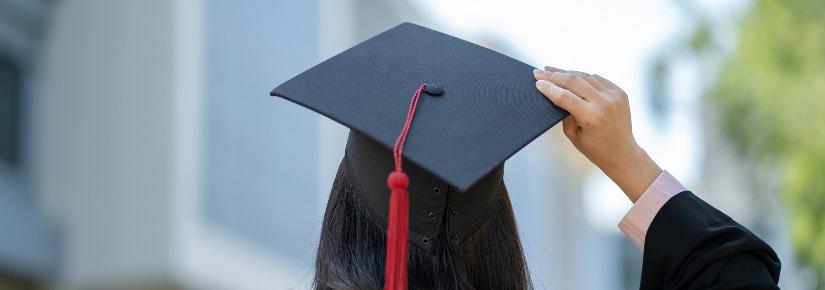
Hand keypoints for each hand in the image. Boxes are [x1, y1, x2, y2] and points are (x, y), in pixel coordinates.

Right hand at [533, 66, 660, 201]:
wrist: (623, 153)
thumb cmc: (596, 149)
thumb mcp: (573, 135)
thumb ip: (564, 114)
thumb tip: (555, 94)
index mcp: (591, 117)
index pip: (564, 96)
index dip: (549, 88)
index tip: (537, 82)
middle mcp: (605, 103)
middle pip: (574, 81)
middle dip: (554, 75)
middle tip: (539, 72)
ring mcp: (615, 96)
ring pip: (586, 76)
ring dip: (567, 72)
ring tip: (552, 71)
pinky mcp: (620, 92)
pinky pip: (598, 79)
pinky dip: (583, 76)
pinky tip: (572, 76)